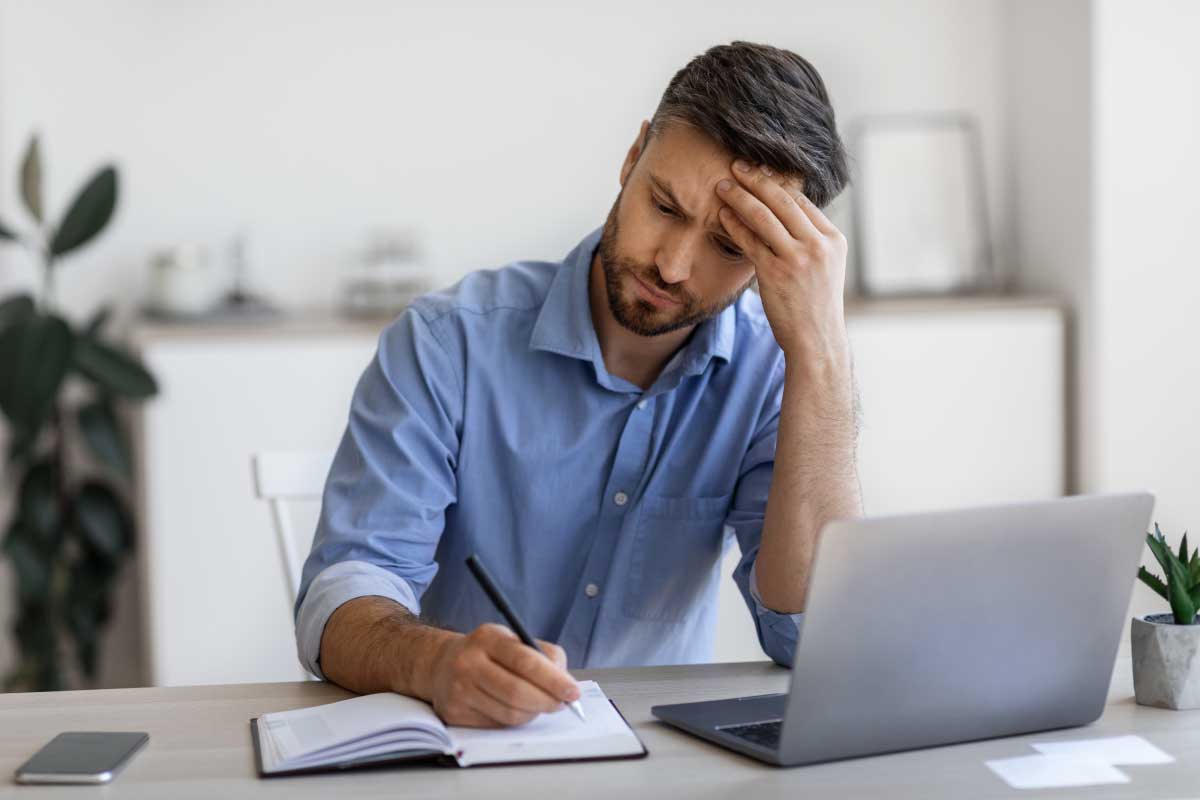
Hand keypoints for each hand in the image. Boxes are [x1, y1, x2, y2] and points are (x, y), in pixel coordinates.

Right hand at [427, 623, 580, 727]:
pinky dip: (515, 720)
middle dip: (547, 702)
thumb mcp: (512, 640)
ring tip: (539, 704)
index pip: (525, 661)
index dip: (553, 679)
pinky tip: (516, 709)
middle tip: (562, 704)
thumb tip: (565, 683)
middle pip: (517, 692)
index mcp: (487, 638)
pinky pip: (497, 724)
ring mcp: (459, 690)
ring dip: (533, 713)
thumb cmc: (487, 653)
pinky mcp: (454, 713)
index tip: (573, 692)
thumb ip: (542, 655)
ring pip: (509, 713)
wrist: (441, 665)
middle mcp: (468, 662)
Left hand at [715, 160, 849, 366]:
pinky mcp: (776, 272)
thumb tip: (785, 217)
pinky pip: (750, 241)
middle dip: (756, 180)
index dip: (777, 183)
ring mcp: (798, 258)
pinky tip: (721, 215)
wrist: (816, 341)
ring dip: (740, 197)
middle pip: (782, 200)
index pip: (802, 201)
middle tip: (736, 166)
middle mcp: (818, 244)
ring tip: (722, 185)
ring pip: (764, 216)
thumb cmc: (815, 306)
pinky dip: (733, 225)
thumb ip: (808, 241)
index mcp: (833, 239)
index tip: (758, 171)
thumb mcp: (825, 268)